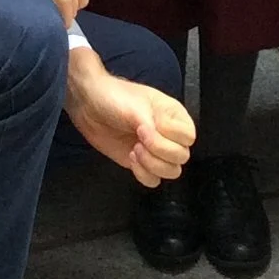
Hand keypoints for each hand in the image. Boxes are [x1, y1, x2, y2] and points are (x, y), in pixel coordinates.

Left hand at [65, 52, 195, 185]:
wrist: (89, 106)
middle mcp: (169, 134)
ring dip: (151, 164)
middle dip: (158, 151)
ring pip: (171, 171)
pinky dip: (143, 174)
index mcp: (174, 115)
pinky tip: (131, 158)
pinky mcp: (143, 163)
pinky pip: (154, 180)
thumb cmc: (114, 98)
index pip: (188, 137)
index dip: (169, 137)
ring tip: (134, 150)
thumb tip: (159, 140)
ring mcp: (156, 150)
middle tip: (139, 140)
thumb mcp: (136, 108)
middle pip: (182, 157)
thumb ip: (152, 126)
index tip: (146, 128)